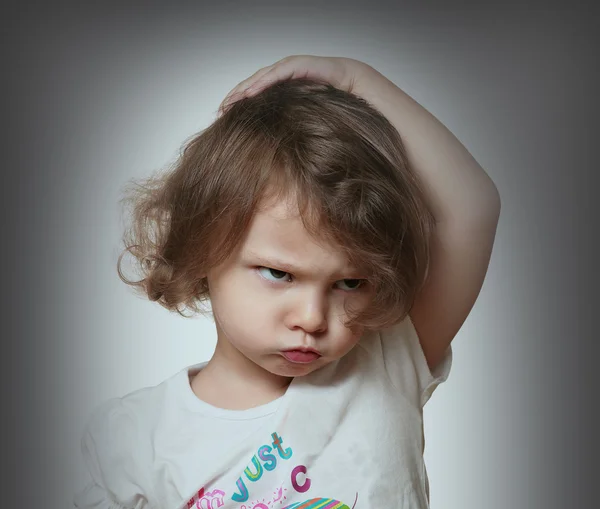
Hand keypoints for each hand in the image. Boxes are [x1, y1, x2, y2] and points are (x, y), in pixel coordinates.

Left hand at [217, 55, 370, 115]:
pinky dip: (260, 84)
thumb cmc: (325, 98)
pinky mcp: (295, 65)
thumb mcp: (300, 113)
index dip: (237, 103)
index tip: (223, 116)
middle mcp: (278, 74)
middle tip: (220, 111)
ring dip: (242, 91)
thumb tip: (272, 141)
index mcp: (278, 85)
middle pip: (250, 85)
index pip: (252, 92)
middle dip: (234, 98)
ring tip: (230, 103)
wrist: (348, 83)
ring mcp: (286, 67)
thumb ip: (286, 120)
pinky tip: (249, 93)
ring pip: (258, 79)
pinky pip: (274, 75)